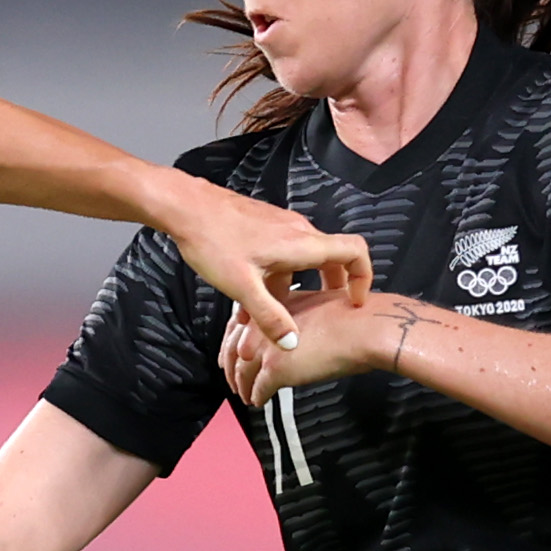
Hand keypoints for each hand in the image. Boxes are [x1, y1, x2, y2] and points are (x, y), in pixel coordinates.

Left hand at [156, 175, 371, 348]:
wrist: (186, 205)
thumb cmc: (212, 241)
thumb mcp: (242, 286)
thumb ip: (269, 317)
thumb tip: (292, 344)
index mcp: (301, 243)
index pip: (354, 251)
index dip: (364, 276)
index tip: (357, 300)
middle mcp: (298, 230)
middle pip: (332, 258)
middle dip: (330, 288)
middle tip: (324, 314)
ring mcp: (282, 225)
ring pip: (303, 259)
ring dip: (295, 286)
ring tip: (273, 314)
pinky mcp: (265, 225)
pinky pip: (284, 252)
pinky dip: (279, 275)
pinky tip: (251, 295)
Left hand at [223, 283, 433, 405]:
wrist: (367, 328)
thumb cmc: (353, 317)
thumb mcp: (314, 306)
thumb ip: (294, 319)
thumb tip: (290, 335)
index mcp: (273, 305)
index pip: (239, 325)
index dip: (233, 343)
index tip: (231, 354)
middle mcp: (264, 324)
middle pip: (233, 349)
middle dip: (230, 367)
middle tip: (232, 381)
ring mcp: (266, 347)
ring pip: (242, 371)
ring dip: (241, 386)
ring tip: (245, 396)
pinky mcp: (276, 369)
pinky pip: (258, 389)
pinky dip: (256, 397)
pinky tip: (258, 401)